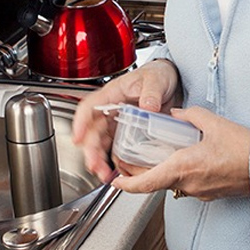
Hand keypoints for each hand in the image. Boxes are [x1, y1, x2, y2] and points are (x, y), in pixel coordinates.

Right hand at [72, 60, 180, 182]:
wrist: (172, 81)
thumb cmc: (158, 75)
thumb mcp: (156, 80)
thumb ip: (152, 93)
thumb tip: (148, 107)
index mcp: (111, 94)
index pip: (88, 108)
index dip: (80, 123)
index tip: (77, 138)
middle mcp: (110, 110)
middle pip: (92, 131)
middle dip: (90, 150)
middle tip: (94, 165)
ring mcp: (118, 123)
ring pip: (101, 143)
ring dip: (100, 159)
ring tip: (103, 174)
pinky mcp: (127, 134)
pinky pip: (116, 149)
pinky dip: (115, 162)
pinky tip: (117, 173)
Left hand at [112, 105, 249, 200]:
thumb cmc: (244, 149)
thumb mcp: (212, 122)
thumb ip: (189, 116)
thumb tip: (176, 114)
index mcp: (182, 168)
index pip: (144, 184)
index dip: (125, 184)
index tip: (115, 180)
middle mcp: (188, 184)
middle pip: (154, 185)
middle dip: (140, 176)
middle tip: (132, 164)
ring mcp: (199, 192)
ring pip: (172, 185)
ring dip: (162, 174)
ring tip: (160, 158)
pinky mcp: (210, 194)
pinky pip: (188, 186)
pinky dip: (181, 176)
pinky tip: (187, 162)